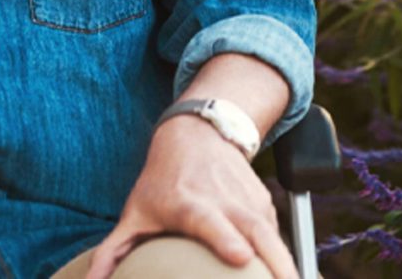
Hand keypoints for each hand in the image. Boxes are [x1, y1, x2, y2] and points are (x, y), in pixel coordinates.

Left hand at [84, 117, 294, 278]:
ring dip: (287, 268)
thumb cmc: (163, 180)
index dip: (225, 240)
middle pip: (257, 233)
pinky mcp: (265, 203)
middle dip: (277, 266)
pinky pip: (277, 236)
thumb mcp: (135, 213)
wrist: (198, 135)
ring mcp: (249, 201)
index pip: (210, 222)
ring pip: (275, 236)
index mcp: (189, 204)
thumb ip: (113, 252)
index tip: (239, 258)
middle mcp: (224, 200)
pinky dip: (283, 260)